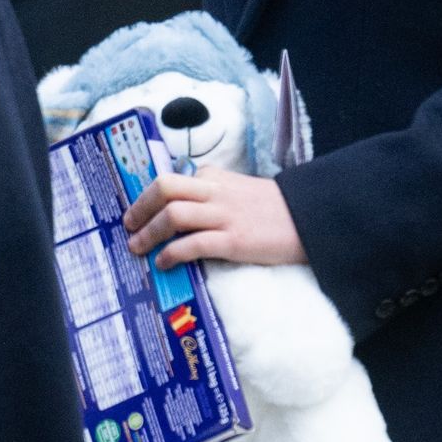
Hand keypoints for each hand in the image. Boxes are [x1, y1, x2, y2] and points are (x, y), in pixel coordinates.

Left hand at [123, 167, 306, 268]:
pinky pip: (192, 244)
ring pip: (173, 214)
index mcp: (218, 178)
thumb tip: (184, 206)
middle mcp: (218, 193)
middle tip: (129, 226)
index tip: (136, 212)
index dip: (148, 196)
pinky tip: (164, 263)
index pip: (173, 180)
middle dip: (140, 208)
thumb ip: (215, 192)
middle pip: (165, 188)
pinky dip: (171, 253)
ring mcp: (225, 216)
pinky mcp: (234, 240)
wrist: (312, 219)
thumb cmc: (276, 209)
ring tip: (138, 248)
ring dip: (149, 232)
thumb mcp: (242, 190)